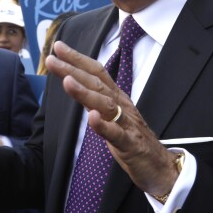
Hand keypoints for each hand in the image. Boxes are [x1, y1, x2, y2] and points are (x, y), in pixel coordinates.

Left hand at [46, 41, 178, 197]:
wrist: (160, 165)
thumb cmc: (133, 139)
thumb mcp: (112, 115)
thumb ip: (95, 100)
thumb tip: (74, 84)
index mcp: (117, 98)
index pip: (96, 73)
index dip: (78, 59)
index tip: (58, 46)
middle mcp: (122, 105)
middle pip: (96, 84)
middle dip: (73, 70)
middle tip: (52, 59)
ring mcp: (127, 124)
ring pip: (105, 105)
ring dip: (85, 92)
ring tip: (67, 81)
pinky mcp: (131, 144)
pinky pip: (116, 134)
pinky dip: (103, 126)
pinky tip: (91, 118)